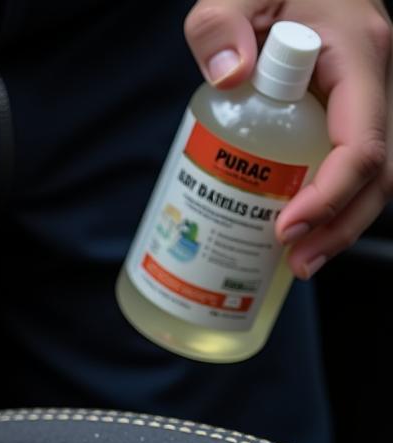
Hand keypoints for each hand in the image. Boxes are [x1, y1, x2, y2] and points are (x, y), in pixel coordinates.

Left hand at [184, 0, 392, 277]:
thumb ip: (219, 25)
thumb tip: (229, 77)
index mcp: (357, 54)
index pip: (360, 141)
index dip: (330, 193)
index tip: (286, 227)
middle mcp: (374, 80)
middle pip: (378, 172)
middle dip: (341, 227)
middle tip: (296, 265)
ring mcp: (366, 99)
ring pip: (372, 176)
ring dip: (340, 226)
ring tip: (296, 264)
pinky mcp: (346, 113)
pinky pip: (351, 165)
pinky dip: (331, 205)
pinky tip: (295, 232)